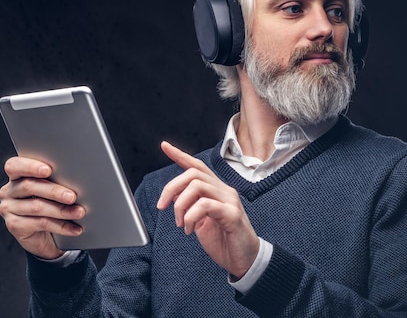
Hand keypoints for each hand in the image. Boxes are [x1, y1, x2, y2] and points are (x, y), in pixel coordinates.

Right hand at [0, 156, 84, 258]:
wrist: (47, 237)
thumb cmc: (52, 205)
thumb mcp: (52, 190)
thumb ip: (56, 180)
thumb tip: (75, 177)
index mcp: (16, 175)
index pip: (14, 166)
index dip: (30, 166)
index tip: (48, 170)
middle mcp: (8, 191)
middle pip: (29, 186)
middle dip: (54, 191)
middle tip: (72, 196)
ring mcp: (8, 209)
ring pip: (36, 206)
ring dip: (61, 210)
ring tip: (79, 212)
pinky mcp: (14, 226)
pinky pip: (40, 223)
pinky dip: (61, 226)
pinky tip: (74, 228)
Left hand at [157, 141, 259, 278]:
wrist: (244, 261)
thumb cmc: (224, 241)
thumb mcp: (201, 221)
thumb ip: (191, 206)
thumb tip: (174, 197)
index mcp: (216, 190)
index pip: (197, 167)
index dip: (180, 155)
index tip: (164, 146)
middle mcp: (224, 190)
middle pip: (193, 173)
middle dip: (171, 187)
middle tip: (162, 207)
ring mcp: (230, 200)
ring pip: (197, 186)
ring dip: (180, 205)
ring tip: (180, 224)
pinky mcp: (232, 214)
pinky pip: (205, 205)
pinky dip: (191, 217)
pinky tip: (190, 230)